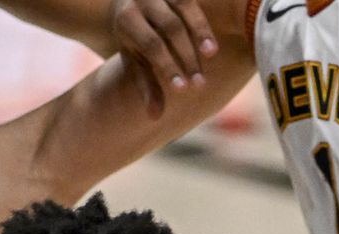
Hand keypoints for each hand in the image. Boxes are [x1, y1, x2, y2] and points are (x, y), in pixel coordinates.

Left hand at [109, 0, 219, 117]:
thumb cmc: (134, 37)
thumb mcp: (134, 59)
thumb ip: (146, 84)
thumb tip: (154, 117)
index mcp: (126, 19)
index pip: (151, 44)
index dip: (168, 66)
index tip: (183, 89)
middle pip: (171, 28)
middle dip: (187, 56)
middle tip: (201, 84)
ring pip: (184, 7)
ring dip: (200, 33)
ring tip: (212, 55)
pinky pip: (193, 1)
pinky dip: (203, 22)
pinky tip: (212, 44)